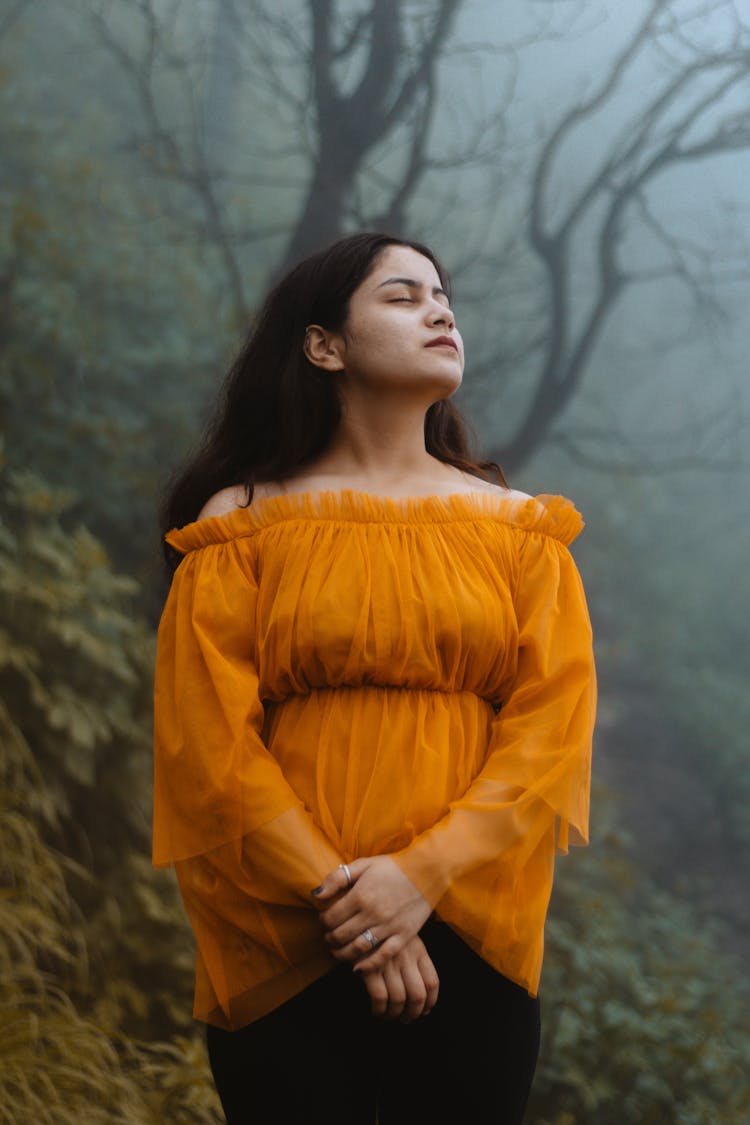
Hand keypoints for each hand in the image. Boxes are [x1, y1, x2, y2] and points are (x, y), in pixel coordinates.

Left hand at [313, 856, 431, 971]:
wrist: (427, 870)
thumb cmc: (393, 866)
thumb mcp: (364, 864)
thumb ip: (338, 878)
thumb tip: (316, 895)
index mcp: (360, 894)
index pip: (331, 917)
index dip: (323, 922)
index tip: (323, 921)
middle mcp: (372, 913)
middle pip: (341, 935)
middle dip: (330, 939)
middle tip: (328, 938)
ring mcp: (389, 926)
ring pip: (358, 949)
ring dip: (342, 954)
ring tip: (337, 952)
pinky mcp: (404, 935)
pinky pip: (382, 956)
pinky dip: (367, 965)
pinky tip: (357, 967)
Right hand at [360, 935, 438, 1021]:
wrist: (357, 919)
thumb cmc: (382, 932)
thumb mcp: (405, 938)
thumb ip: (415, 959)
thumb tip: (424, 997)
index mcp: (418, 949)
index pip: (432, 983)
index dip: (430, 1002)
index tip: (424, 1011)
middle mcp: (406, 957)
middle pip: (417, 995)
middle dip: (413, 1013)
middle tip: (406, 1019)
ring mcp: (388, 962)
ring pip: (399, 1000)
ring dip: (395, 1014)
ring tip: (389, 1016)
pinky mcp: (369, 967)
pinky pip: (380, 998)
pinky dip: (380, 1010)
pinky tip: (377, 1011)